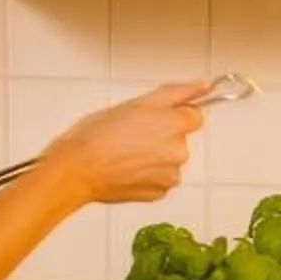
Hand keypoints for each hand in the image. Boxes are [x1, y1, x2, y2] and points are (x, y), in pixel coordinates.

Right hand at [47, 81, 207, 203]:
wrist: (77, 169)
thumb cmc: (98, 135)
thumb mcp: (136, 103)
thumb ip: (177, 93)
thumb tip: (203, 86)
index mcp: (175, 125)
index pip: (194, 116)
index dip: (172, 114)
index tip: (153, 118)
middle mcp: (178, 152)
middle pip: (179, 139)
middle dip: (161, 135)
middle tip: (130, 134)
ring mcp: (169, 176)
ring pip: (169, 160)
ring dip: (154, 156)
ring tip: (124, 153)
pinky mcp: (158, 193)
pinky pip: (159, 179)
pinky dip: (146, 174)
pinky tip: (125, 168)